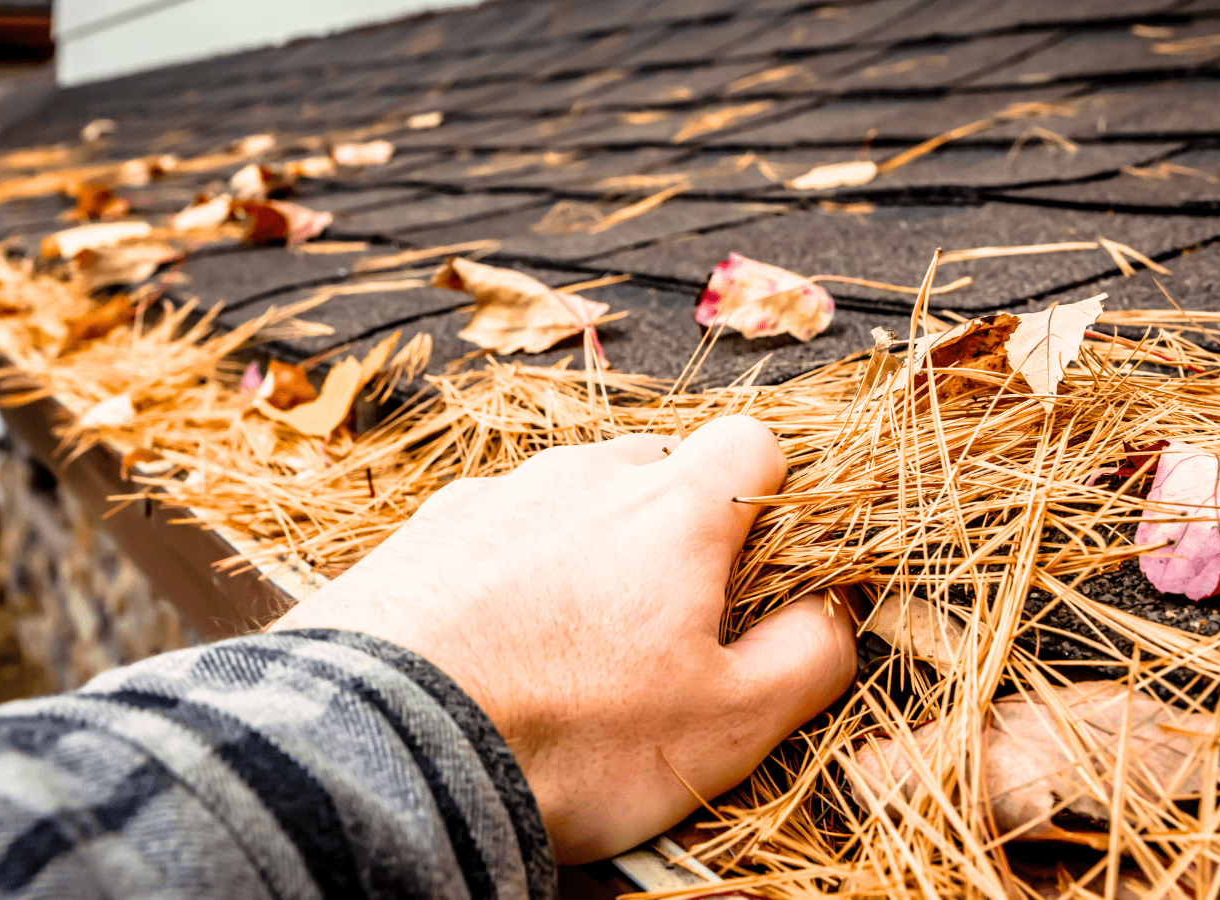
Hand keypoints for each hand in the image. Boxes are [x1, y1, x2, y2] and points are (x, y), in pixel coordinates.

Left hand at [270, 415, 856, 862]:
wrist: (385, 751)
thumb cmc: (568, 737)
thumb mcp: (728, 724)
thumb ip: (809, 657)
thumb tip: (835, 614)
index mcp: (672, 508)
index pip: (753, 443)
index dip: (770, 498)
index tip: (756, 567)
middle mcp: (581, 476)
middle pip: (656, 467)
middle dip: (674, 529)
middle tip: (662, 627)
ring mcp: (494, 497)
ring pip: (570, 499)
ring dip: (587, 552)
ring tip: (565, 649)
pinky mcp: (422, 532)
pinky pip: (493, 532)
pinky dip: (508, 572)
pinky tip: (491, 647)